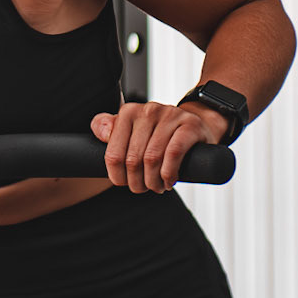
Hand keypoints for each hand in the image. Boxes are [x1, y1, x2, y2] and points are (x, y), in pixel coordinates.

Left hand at [90, 100, 228, 193]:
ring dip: (153, 181)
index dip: (118, 176)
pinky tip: (169, 180)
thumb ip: (110, 130)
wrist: (196, 126)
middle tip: (143, 188)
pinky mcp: (190, 125)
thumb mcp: (133, 131)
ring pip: (152, 158)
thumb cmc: (160, 135)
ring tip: (157, 186)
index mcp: (128, 112)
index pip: (113, 154)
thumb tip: (101, 133)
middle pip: (132, 159)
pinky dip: (169, 173)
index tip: (125, 183)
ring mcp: (170, 115)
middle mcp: (148, 110)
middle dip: (137, 182)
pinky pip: (173, 153)